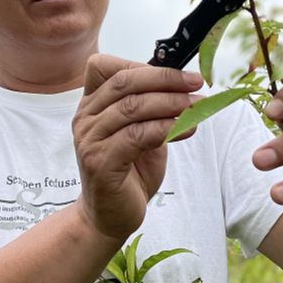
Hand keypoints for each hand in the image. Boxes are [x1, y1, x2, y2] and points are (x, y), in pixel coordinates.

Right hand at [73, 54, 201, 239]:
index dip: (144, 66)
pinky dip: (166, 128)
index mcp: (91, 105)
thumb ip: (152, 110)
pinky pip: (137, 135)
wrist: (109, 216)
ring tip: (197, 106)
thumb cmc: (128, 173)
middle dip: (164, 79)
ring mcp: (89, 140)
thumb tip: (184, 86)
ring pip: (133, 107)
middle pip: (124, 83)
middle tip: (195, 83)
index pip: (107, 67)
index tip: (179, 73)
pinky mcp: (100, 162)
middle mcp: (85, 118)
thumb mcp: (141, 133)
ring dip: (171, 103)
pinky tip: (187, 129)